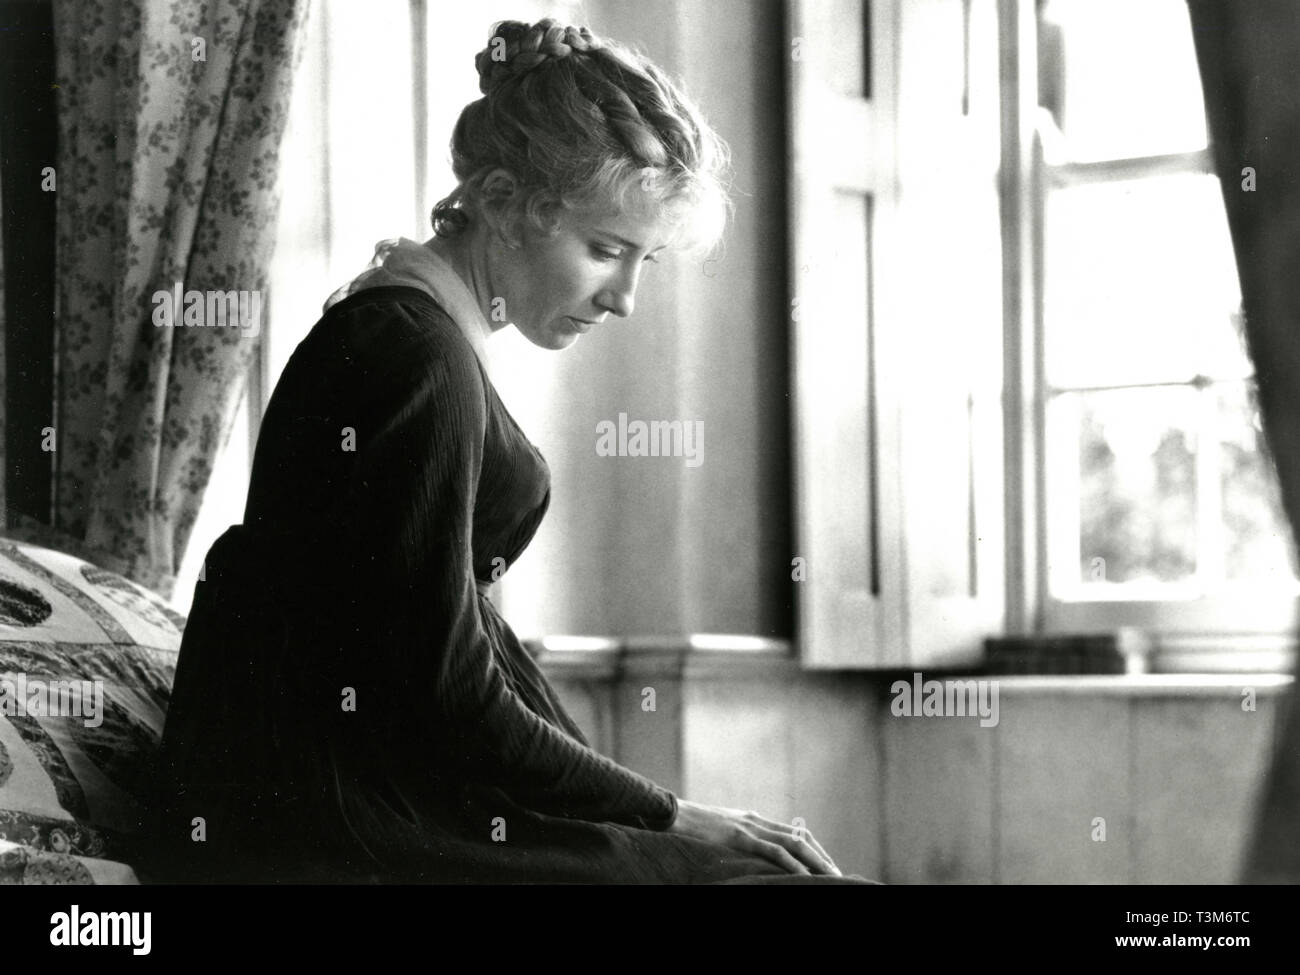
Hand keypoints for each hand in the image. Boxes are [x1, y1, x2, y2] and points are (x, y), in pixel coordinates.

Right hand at [667, 799, 841, 875]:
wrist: (668, 812)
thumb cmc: (687, 827)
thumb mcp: (716, 833)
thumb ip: (734, 839)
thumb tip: (744, 854)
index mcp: (752, 820)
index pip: (792, 833)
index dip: (813, 849)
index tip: (826, 866)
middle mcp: (756, 821)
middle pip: (799, 838)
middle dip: (821, 857)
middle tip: (838, 876)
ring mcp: (749, 828)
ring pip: (793, 844)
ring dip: (815, 861)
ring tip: (831, 877)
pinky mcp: (740, 837)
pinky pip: (773, 852)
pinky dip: (792, 864)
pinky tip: (803, 876)